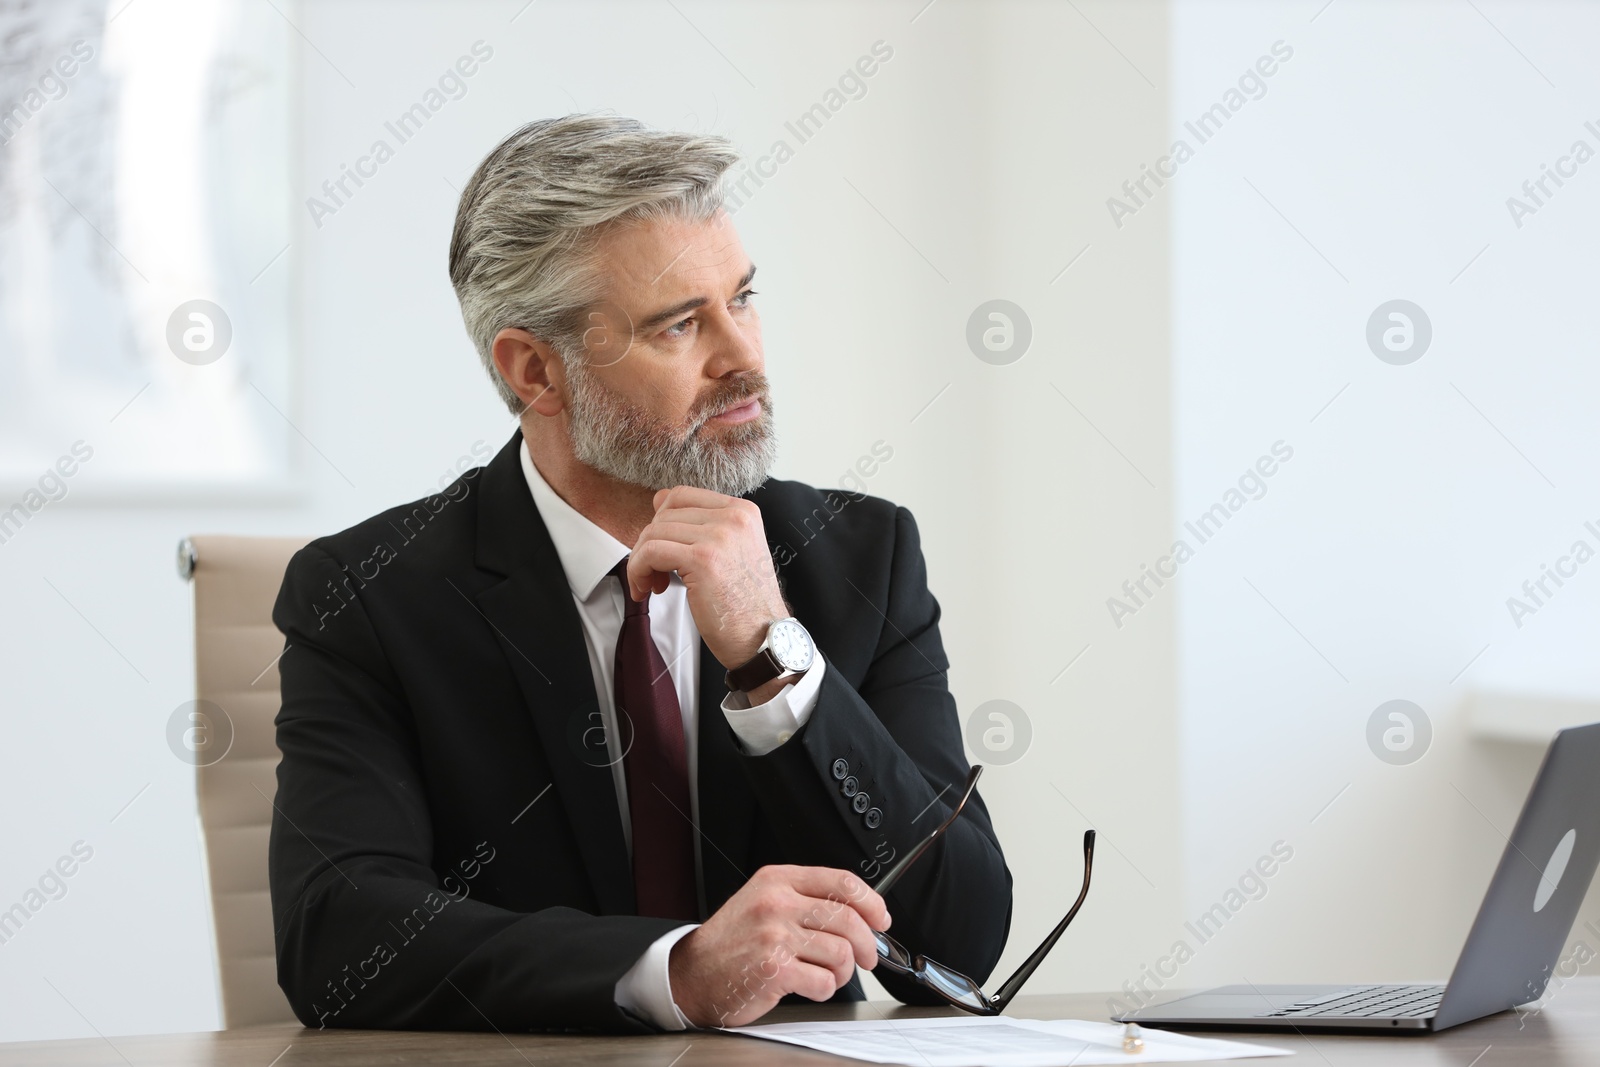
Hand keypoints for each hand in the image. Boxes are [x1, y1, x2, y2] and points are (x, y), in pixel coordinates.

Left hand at [627, 486, 789, 669]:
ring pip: (653, 533)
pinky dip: (638, 571)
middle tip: (656, 575)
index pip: (682, 496)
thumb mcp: (731, 552)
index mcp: (743, 511)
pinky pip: (650, 552)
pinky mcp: (703, 559)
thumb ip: (701, 525)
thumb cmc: (745, 605)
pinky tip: (648, 590)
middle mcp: (734, 518)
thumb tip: (658, 500)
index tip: (662, 550)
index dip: (661, 521)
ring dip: (642, 561)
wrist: (764, 639)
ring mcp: (719, 536)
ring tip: (653, 585)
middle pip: (664, 514)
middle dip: (650, 544)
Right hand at [668, 865, 890, 1027]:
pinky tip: (807, 986)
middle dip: (867, 945)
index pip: (841, 881)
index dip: (871, 902)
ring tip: (825, 974)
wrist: (692, 974)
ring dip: (842, 972)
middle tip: (865, 957)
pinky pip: (824, 982)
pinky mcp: (774, 970)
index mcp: (778, 880)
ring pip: (841, 953)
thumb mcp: (763, 902)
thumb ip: (806, 900)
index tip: (880, 918)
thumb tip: (860, 914)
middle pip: (849, 919)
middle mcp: (777, 903)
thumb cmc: (731, 941)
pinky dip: (823, 990)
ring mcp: (775, 936)